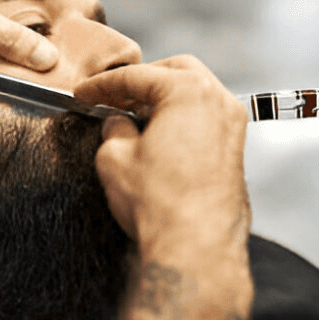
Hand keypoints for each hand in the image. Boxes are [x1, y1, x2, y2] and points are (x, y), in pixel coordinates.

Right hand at [74, 55, 250, 258]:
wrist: (196, 246)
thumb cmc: (161, 203)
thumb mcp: (114, 158)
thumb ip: (113, 130)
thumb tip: (117, 125)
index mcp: (188, 91)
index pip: (136, 76)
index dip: (102, 85)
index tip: (84, 93)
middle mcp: (218, 101)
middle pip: (175, 73)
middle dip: (142, 81)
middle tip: (113, 97)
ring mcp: (233, 126)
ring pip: (195, 95)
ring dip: (164, 99)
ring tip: (134, 117)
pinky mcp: (235, 152)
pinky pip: (206, 119)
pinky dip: (181, 119)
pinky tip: (158, 137)